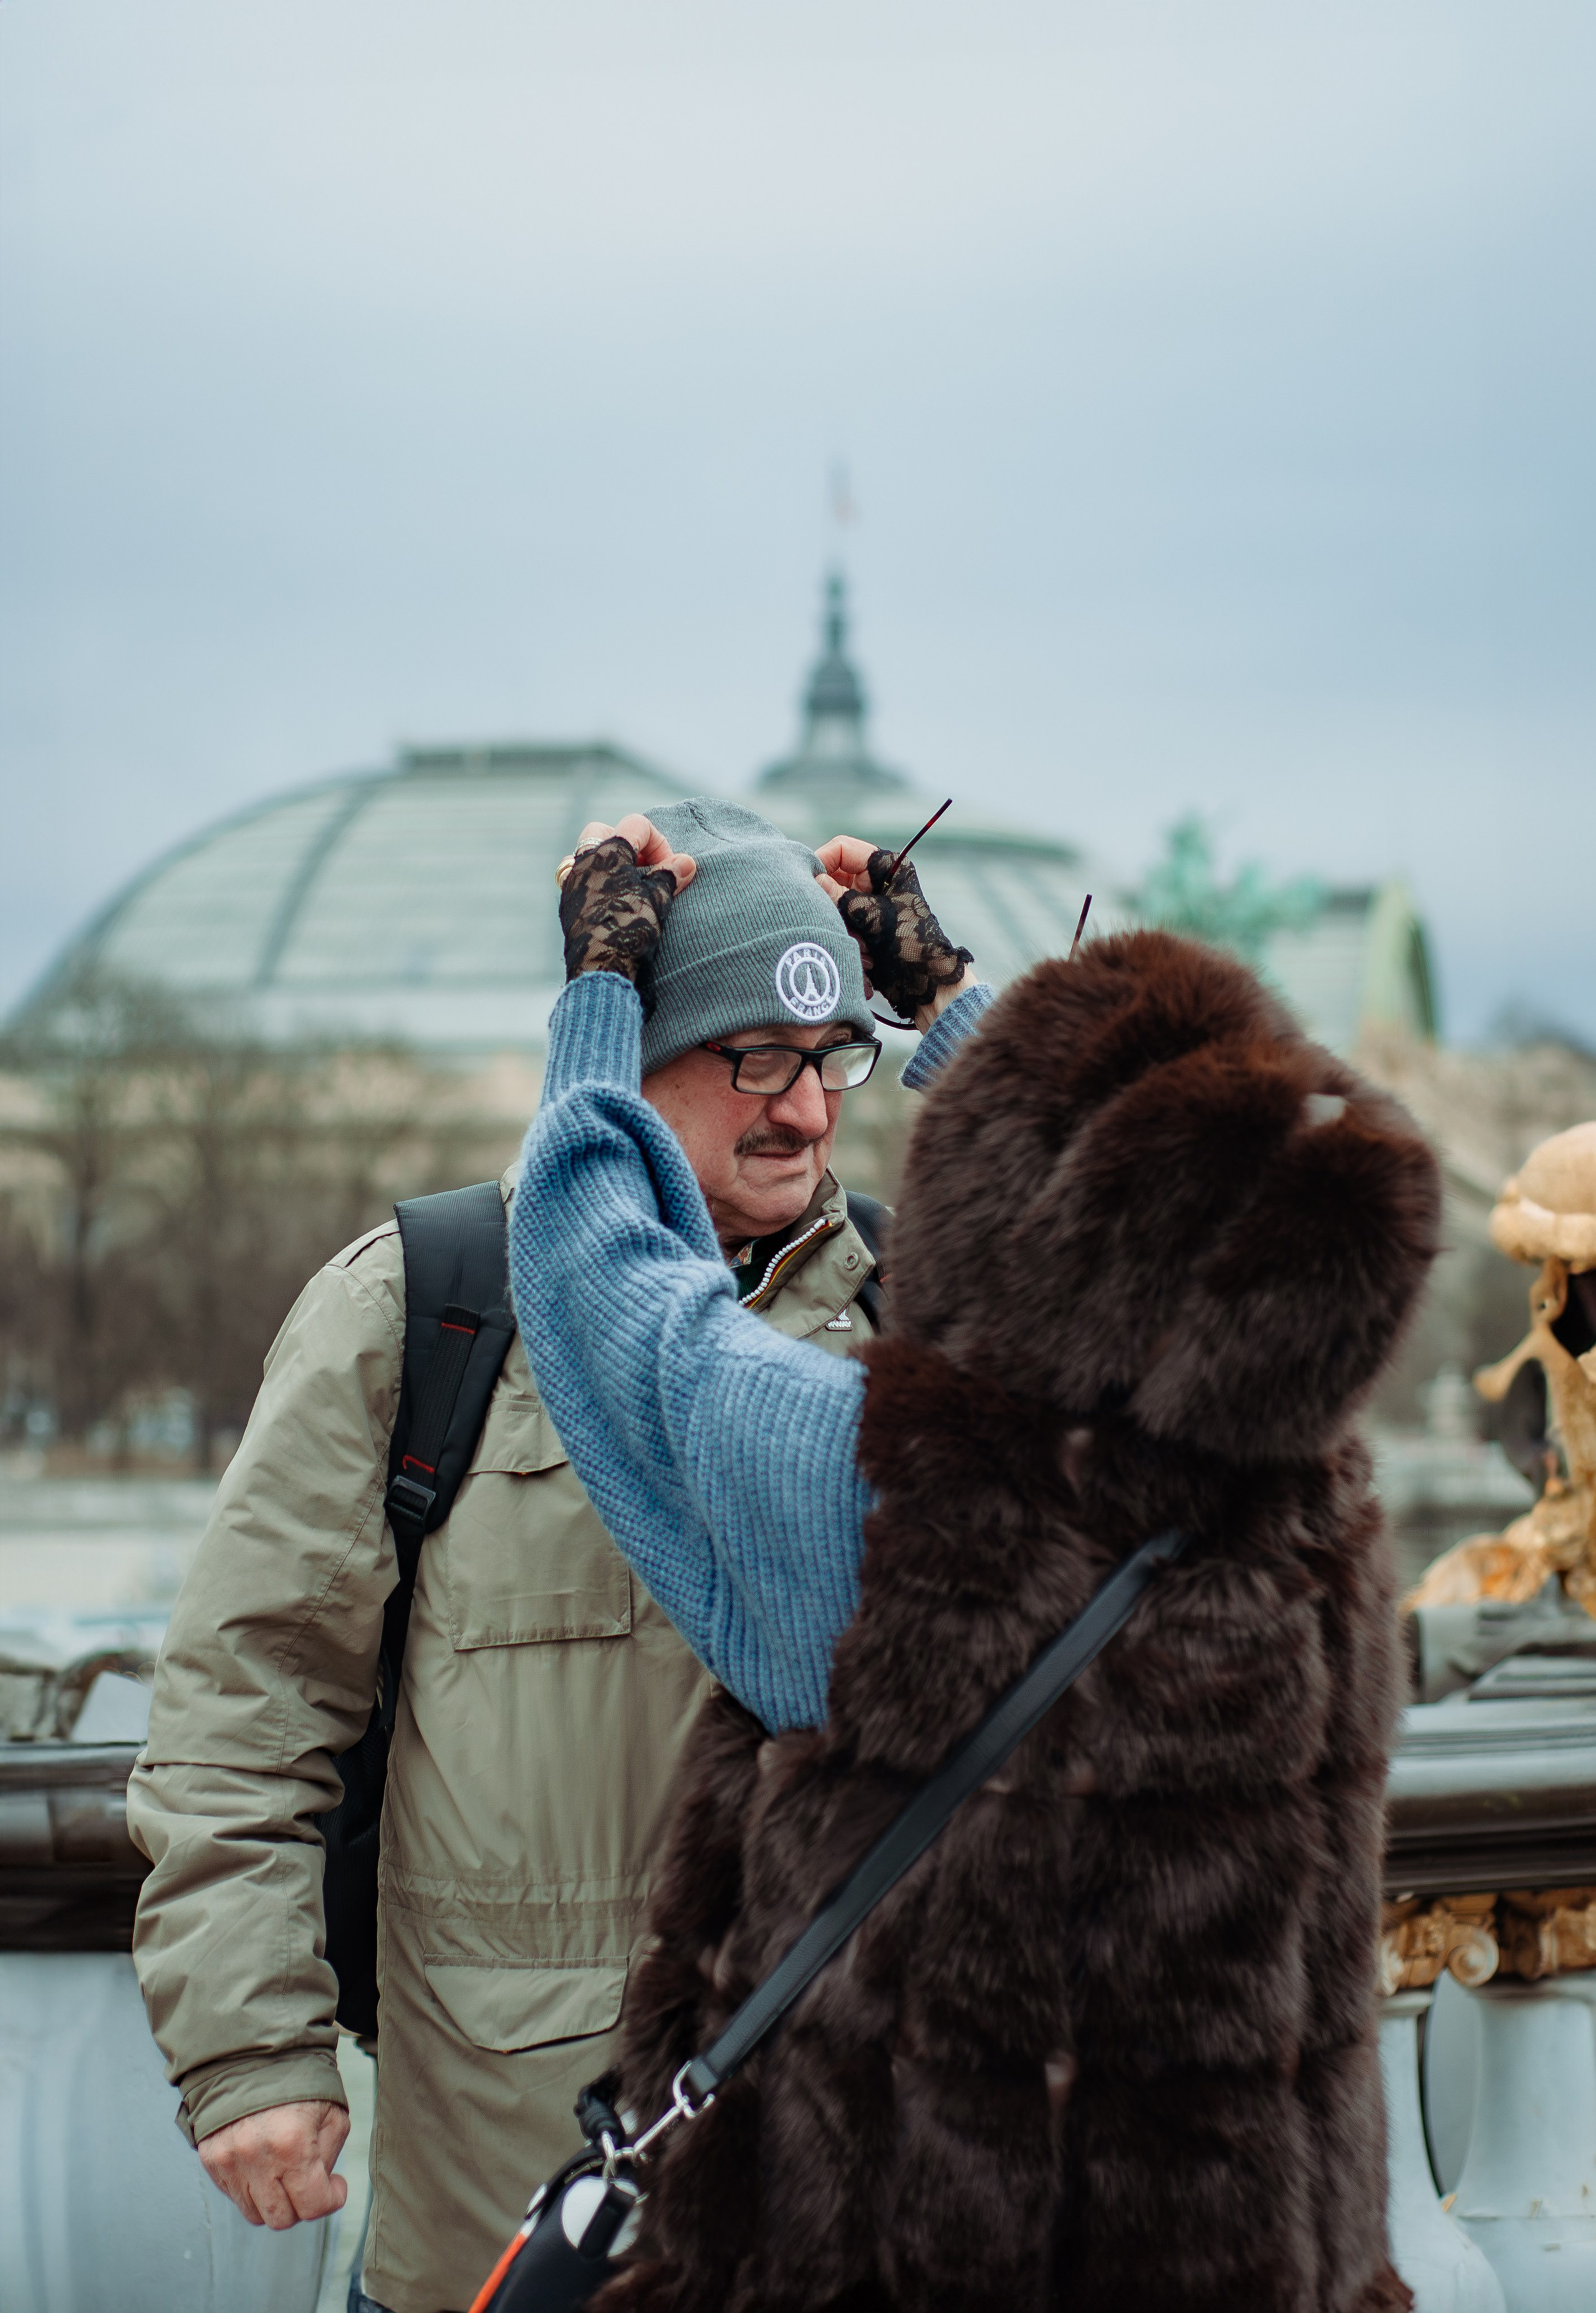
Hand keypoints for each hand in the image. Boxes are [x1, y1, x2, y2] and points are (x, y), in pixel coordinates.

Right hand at [198, 2098, 349, 2229]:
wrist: (255, 2055)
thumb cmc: (300, 2083)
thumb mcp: (332, 2115)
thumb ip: (329, 2159)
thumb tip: (322, 2189)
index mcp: (292, 2144)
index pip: (313, 2206)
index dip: (331, 2200)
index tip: (335, 2186)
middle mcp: (256, 2157)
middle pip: (281, 2218)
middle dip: (301, 2205)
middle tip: (309, 2180)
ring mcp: (229, 2161)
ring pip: (255, 2213)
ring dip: (274, 2200)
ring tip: (285, 2170)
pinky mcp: (211, 2159)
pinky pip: (234, 2195)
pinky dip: (252, 2187)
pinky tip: (263, 2161)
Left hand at [559, 817, 696, 1010]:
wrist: (601, 970)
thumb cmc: (631, 932)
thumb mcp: (659, 901)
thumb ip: (671, 876)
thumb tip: (687, 863)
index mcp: (609, 853)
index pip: (637, 825)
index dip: (659, 842)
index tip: (669, 868)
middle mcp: (584, 861)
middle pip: (606, 832)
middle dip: (629, 845)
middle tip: (647, 870)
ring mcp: (572, 882)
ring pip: (589, 854)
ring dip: (612, 863)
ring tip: (632, 886)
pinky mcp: (567, 902)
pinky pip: (581, 878)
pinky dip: (599, 881)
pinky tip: (615, 901)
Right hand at [816, 834, 974, 1030]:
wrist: (927, 984)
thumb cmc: (910, 944)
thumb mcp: (873, 916)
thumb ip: (838, 896)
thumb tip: (812, 880)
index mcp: (886, 868)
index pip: (843, 849)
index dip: (823, 861)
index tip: (807, 881)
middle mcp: (876, 882)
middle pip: (835, 878)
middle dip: (832, 902)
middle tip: (834, 920)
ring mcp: (869, 904)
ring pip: (834, 904)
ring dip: (842, 926)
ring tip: (861, 945)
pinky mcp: (864, 926)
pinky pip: (842, 925)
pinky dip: (847, 940)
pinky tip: (865, 956)